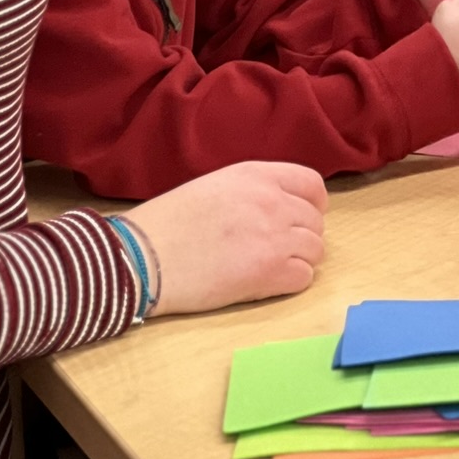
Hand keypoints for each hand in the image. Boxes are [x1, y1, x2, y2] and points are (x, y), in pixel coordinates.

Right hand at [125, 161, 326, 316]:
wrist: (143, 256)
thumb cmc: (168, 223)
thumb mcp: (216, 186)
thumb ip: (254, 191)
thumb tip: (281, 207)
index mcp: (258, 175)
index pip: (313, 184)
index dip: (312, 204)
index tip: (300, 218)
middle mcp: (273, 201)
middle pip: (316, 221)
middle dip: (301, 236)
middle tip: (275, 249)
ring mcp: (275, 237)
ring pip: (315, 249)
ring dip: (298, 260)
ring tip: (268, 267)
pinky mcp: (270, 272)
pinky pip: (304, 277)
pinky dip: (290, 282)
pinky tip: (265, 283)